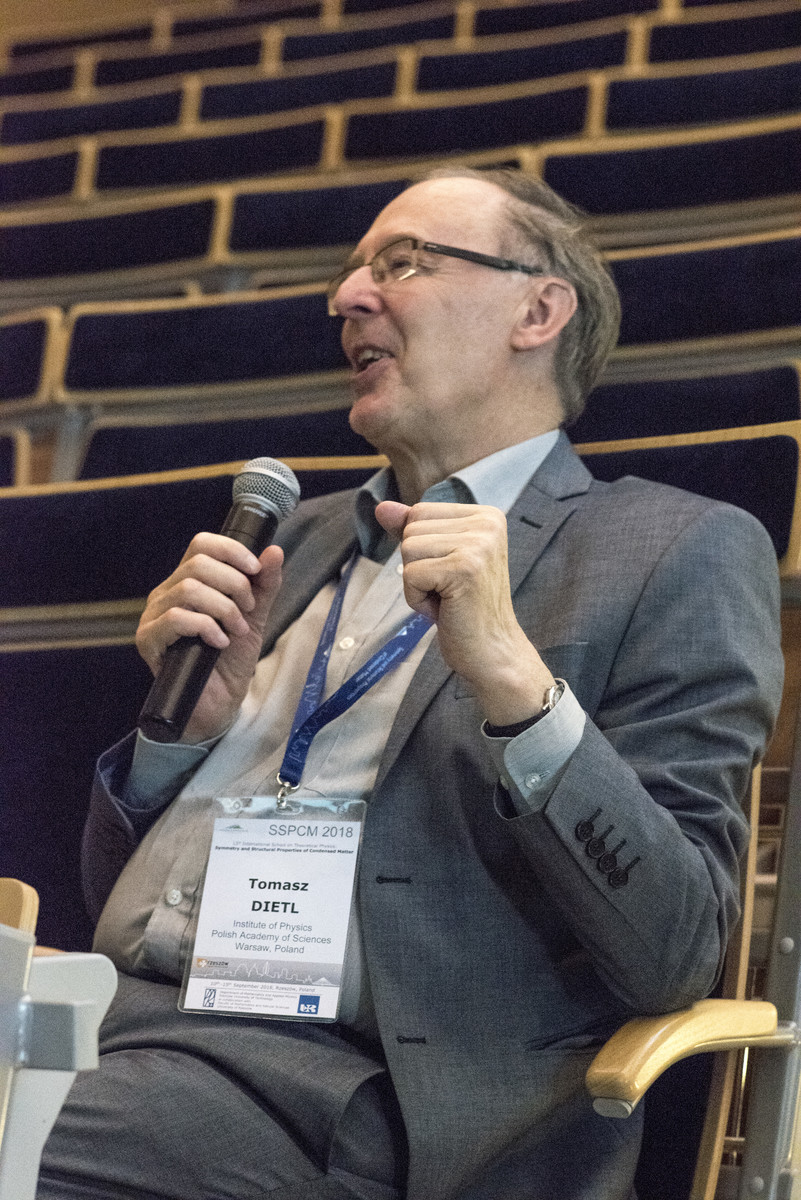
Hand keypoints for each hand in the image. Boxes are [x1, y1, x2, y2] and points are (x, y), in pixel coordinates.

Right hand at [135, 533, 282, 742]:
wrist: (219, 703)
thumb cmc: (231, 660)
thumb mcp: (255, 617)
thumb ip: (264, 585)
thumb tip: (274, 551)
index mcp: (188, 581)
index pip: (201, 545)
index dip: (231, 550)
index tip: (256, 570)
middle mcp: (167, 593)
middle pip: (197, 564)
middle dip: (234, 585)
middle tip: (248, 610)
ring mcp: (154, 616)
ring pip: (188, 589)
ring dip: (224, 608)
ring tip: (236, 630)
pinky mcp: (149, 640)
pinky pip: (175, 618)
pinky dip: (206, 627)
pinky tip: (219, 642)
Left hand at [375, 500, 553, 725]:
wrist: (493, 652)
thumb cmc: (465, 609)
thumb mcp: (438, 560)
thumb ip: (412, 530)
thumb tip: (381, 507)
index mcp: (487, 515)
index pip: (420, 512)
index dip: (422, 549)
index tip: (451, 574)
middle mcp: (487, 523)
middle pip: (411, 529)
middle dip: (417, 565)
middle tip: (449, 591)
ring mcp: (478, 545)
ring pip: (407, 549)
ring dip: (417, 584)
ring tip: (448, 600)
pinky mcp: (464, 569)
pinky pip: (409, 575)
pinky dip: (417, 600)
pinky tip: (445, 610)